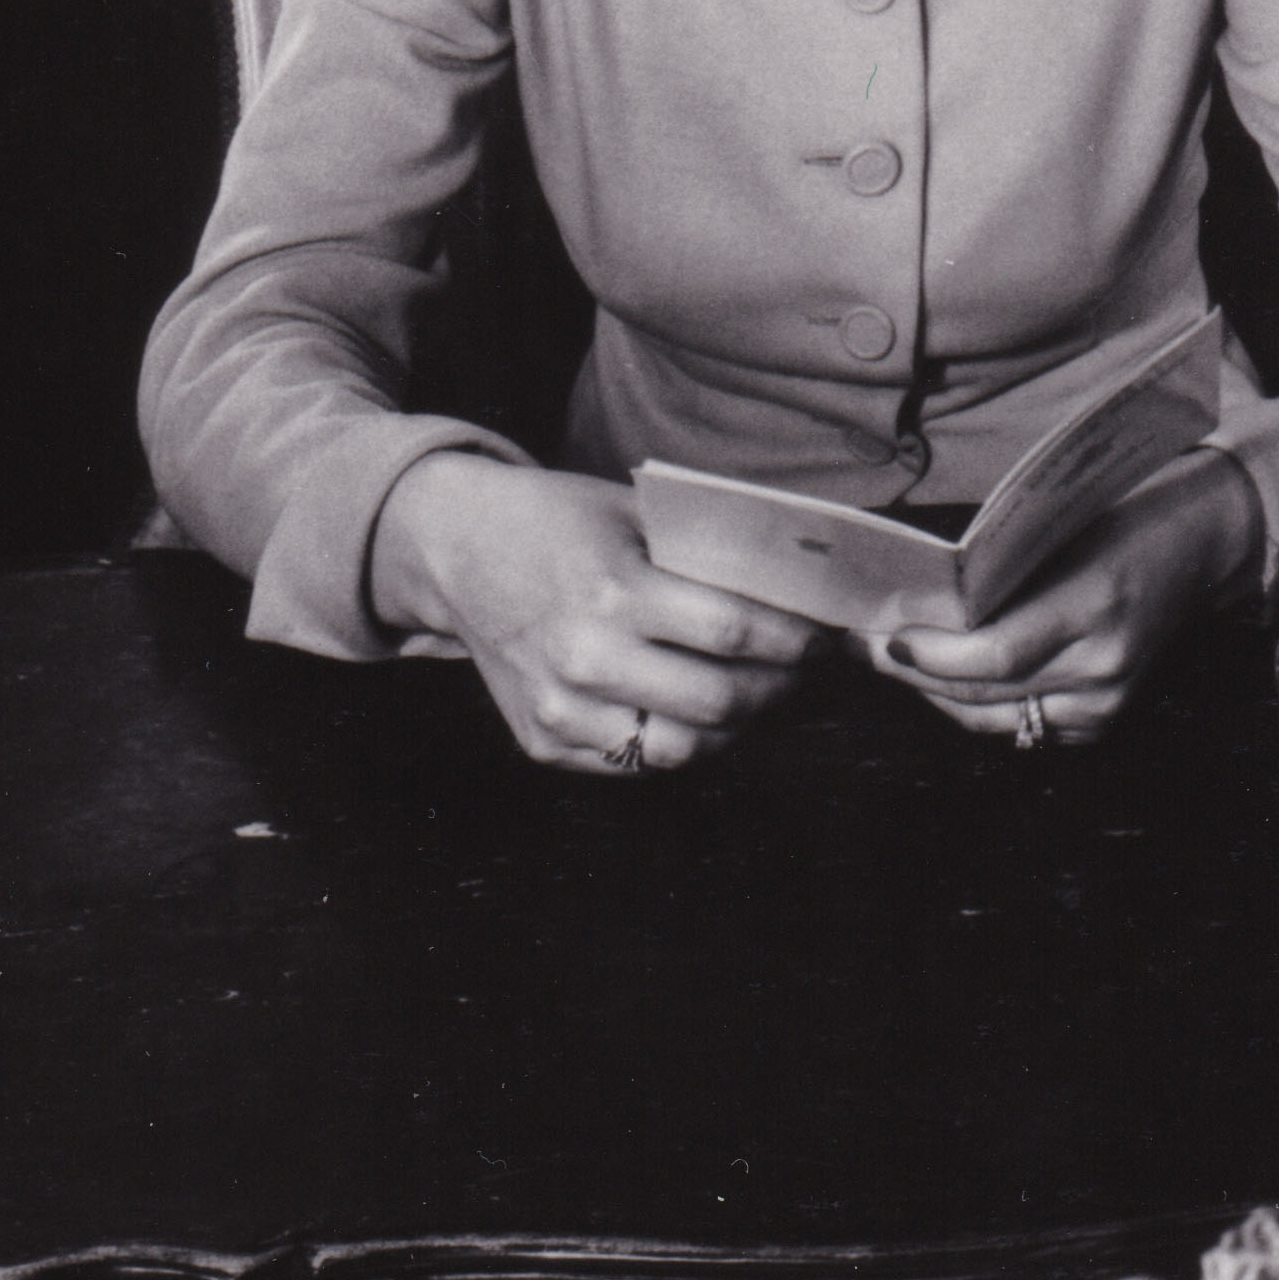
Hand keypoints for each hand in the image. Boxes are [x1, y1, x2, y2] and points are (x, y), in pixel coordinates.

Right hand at [371, 452, 818, 771]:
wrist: (454, 550)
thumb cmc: (558, 521)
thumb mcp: (634, 516)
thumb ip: (706, 555)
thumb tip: (800, 589)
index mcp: (613, 591)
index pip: (734, 631)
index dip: (794, 637)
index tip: (824, 632)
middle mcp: (584, 659)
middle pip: (718, 699)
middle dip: (780, 686)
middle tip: (804, 667)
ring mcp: (559, 710)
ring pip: (681, 749)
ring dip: (737, 726)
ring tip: (762, 694)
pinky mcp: (542, 742)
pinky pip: (633, 763)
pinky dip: (680, 742)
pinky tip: (703, 712)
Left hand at [882, 456, 1262, 747]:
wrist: (1203, 544)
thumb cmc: (1122, 518)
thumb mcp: (1062, 530)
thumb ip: (1001, 574)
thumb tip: (917, 601)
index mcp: (1096, 602)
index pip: (994, 655)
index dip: (930, 655)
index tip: (881, 638)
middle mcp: (1103, 663)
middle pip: (984, 693)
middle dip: (915, 672)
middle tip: (864, 647)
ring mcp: (1107, 701)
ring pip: (993, 719)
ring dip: (936, 693)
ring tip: (895, 662)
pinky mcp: (1104, 722)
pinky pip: (1019, 727)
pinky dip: (977, 707)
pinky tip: (948, 680)